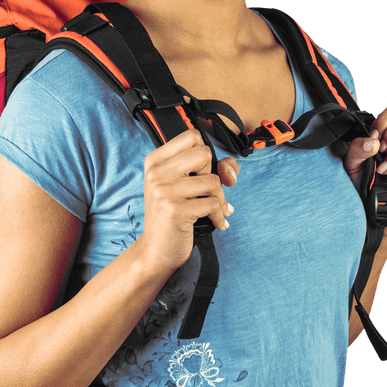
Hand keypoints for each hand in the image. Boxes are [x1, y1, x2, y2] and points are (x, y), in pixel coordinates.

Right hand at [139, 130, 239, 273]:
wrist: (156, 250)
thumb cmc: (172, 215)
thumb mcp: (184, 186)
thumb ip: (211, 168)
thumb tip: (231, 170)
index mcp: (155, 161)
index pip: (192, 136)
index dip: (204, 154)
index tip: (201, 172)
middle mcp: (156, 173)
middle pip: (204, 153)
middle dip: (211, 174)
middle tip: (203, 192)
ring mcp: (164, 191)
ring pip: (212, 180)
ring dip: (218, 199)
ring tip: (211, 209)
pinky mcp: (175, 210)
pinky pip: (213, 204)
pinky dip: (219, 215)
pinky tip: (215, 222)